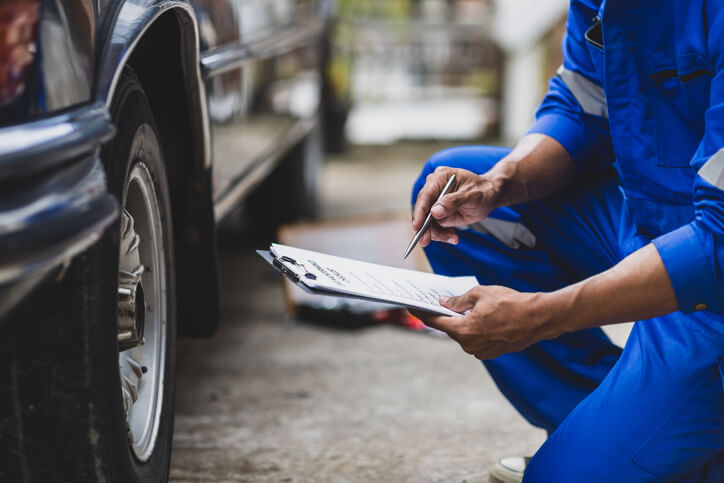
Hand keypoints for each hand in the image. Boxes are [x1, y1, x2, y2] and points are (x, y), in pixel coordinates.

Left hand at [410, 286, 559, 359]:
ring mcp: (482, 351)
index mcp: (463, 331)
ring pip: (465, 334)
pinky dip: (476, 328)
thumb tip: (444, 303)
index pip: (435, 322)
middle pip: (450, 329)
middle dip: (446, 315)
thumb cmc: (511, 304)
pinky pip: (478, 339)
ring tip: (465, 307)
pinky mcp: (493, 352)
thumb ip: (458, 301)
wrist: (539, 318)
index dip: (422, 313)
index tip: (412, 307)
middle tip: (440, 302)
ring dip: (463, 322)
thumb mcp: (480, 294)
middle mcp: (470, 345)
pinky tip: (480, 316)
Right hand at [412, 166, 499, 246]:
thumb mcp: (472, 195)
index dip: (419, 211)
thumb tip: (434, 212)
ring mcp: (435, 202)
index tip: (417, 226)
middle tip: (426, 241)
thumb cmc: (483, 191)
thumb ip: (453, 202)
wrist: (489, 196)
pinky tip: (453, 237)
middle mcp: (434, 189)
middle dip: (425, 227)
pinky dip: (441, 234)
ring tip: (452, 237)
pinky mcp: (438, 213)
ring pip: (426, 221)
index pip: (425, 195)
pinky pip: (434, 227)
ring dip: (436, 233)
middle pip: (422, 210)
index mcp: (440, 178)